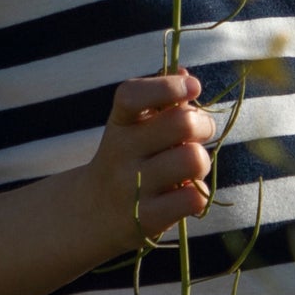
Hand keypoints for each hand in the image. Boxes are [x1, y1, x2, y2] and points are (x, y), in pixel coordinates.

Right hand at [81, 72, 215, 248]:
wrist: (91, 214)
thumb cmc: (126, 160)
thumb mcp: (133, 128)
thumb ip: (161, 101)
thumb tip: (186, 75)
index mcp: (118, 123)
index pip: (133, 95)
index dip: (168, 86)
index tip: (192, 87)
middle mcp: (120, 152)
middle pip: (182, 123)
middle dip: (203, 125)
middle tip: (198, 136)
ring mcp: (132, 186)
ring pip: (193, 160)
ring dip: (202, 163)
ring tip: (189, 170)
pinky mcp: (146, 218)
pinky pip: (194, 198)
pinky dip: (198, 195)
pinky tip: (183, 195)